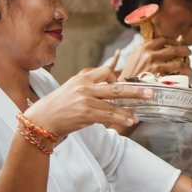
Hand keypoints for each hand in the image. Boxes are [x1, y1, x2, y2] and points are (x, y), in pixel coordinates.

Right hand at [24, 61, 155, 135]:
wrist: (41, 120)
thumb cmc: (58, 106)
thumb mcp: (72, 89)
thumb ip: (89, 87)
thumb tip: (109, 88)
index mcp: (82, 78)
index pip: (105, 71)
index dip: (118, 76)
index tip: (128, 81)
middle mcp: (85, 86)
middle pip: (116, 86)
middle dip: (135, 90)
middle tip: (150, 92)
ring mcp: (85, 100)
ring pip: (114, 103)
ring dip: (129, 109)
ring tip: (140, 113)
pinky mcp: (85, 113)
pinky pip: (108, 115)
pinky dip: (121, 118)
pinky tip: (130, 120)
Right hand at [118, 36, 191, 79]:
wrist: (123, 89)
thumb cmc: (128, 74)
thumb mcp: (133, 58)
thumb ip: (145, 51)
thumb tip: (158, 46)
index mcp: (144, 48)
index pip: (163, 39)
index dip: (173, 41)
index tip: (178, 43)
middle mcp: (150, 55)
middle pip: (174, 49)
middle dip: (185, 50)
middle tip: (188, 52)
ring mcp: (155, 67)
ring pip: (178, 63)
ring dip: (186, 66)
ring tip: (188, 68)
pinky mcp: (159, 78)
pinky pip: (176, 75)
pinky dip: (183, 75)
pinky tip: (185, 77)